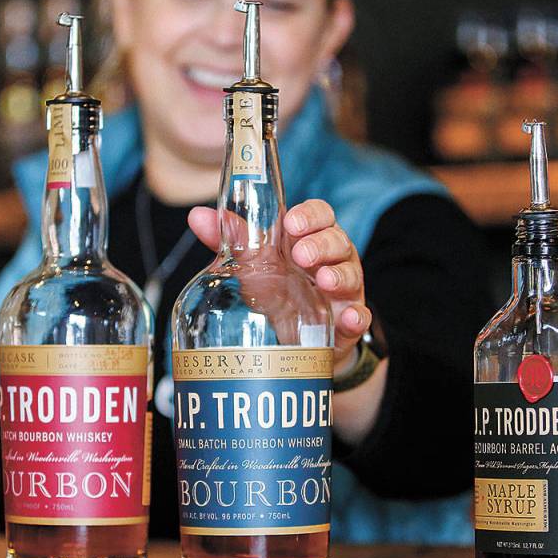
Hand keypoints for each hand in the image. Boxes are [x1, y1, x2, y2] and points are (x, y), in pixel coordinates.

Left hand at [188, 199, 370, 369]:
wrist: (295, 342)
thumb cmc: (277, 291)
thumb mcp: (253, 266)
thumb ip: (232, 241)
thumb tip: (196, 215)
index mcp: (309, 239)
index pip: (319, 215)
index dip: (309, 215)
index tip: (291, 222)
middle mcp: (331, 260)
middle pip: (337, 240)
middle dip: (321, 245)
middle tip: (300, 255)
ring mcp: (344, 290)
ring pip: (351, 273)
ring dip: (339, 275)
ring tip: (324, 281)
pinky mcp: (348, 322)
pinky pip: (361, 316)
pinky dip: (357, 317)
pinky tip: (349, 319)